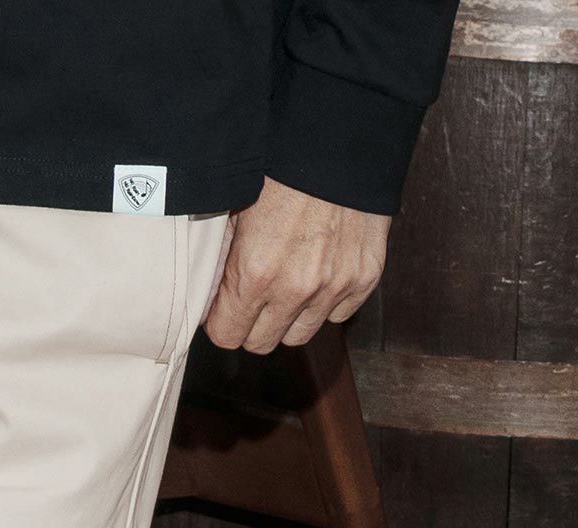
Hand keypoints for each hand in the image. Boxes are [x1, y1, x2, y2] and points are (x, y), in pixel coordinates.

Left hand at [203, 180, 390, 355]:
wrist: (341, 135)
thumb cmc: (280, 163)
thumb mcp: (235, 208)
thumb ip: (223, 258)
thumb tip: (211, 295)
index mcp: (255, 272)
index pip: (228, 336)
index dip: (223, 323)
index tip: (225, 309)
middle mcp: (296, 287)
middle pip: (263, 343)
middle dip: (253, 324)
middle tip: (254, 298)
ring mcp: (334, 285)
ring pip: (300, 335)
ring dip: (290, 317)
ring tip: (288, 283)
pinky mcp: (365, 277)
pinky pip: (337, 314)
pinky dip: (327, 301)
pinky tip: (320, 271)